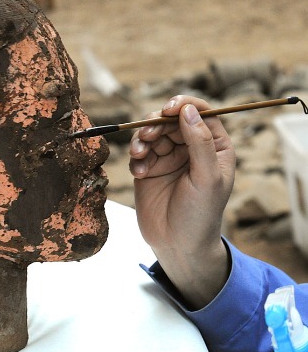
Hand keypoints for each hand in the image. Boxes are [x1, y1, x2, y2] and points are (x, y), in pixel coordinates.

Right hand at [129, 95, 235, 308]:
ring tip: (139, 155)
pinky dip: (136, 158)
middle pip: (171, 120)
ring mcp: (169, 158)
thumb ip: (200, 142)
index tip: (167, 111)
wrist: (177, 245)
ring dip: (143, 140)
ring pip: (152, 133)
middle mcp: (191, 149)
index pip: (201, 113)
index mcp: (214, 147)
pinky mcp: (150, 170)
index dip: (183, 106)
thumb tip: (188, 110)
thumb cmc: (200, 215)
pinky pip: (140, 153)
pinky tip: (139, 173)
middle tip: (147, 136)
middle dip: (156, 124)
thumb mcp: (207, 177)